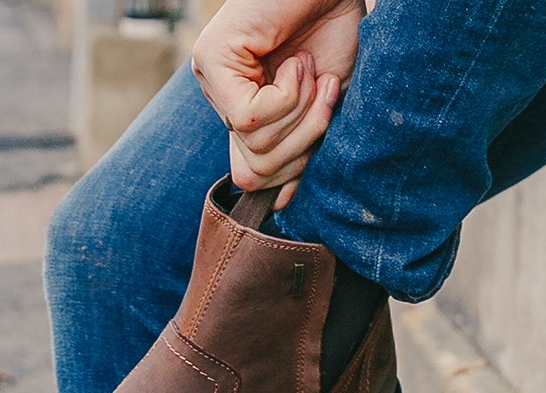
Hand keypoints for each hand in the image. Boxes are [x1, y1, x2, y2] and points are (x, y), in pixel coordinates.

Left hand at [191, 0, 364, 208]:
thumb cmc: (336, 32)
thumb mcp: (323, 107)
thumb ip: (302, 151)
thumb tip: (279, 206)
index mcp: (242, 110)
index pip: (252, 177)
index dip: (293, 169)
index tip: (324, 123)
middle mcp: (219, 95)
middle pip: (255, 171)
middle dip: (303, 141)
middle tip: (324, 90)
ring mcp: (210, 77)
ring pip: (256, 146)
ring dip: (301, 111)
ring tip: (311, 69)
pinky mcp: (210, 59)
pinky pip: (250, 118)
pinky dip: (288, 95)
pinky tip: (297, 61)